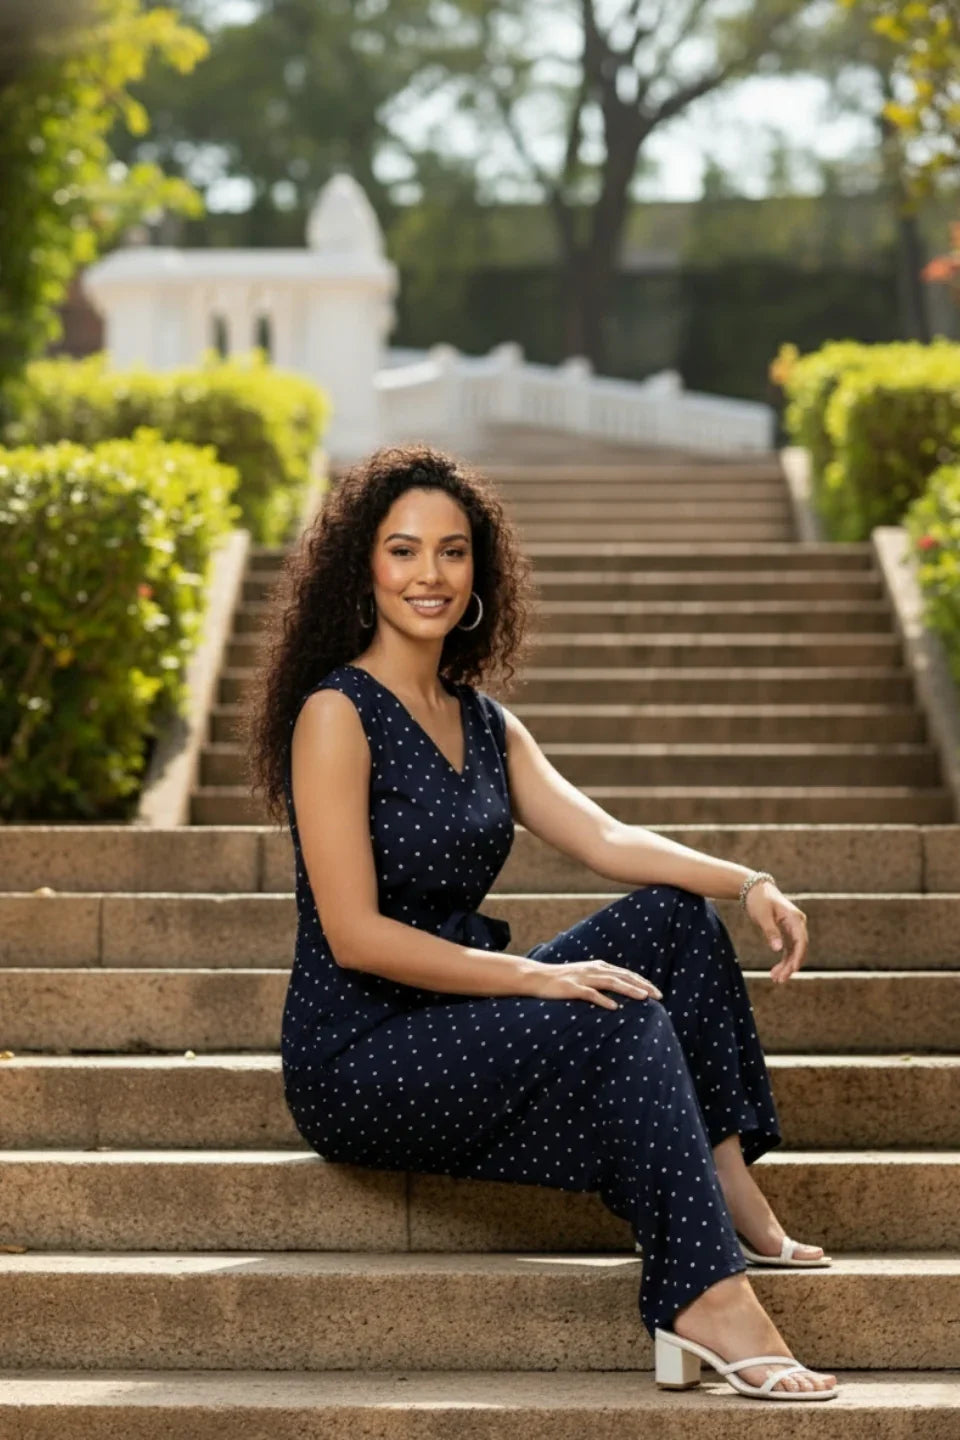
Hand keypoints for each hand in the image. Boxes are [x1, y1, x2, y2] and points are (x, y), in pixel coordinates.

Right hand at [526, 957, 662, 1008]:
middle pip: (623, 977)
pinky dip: (603, 1000)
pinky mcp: (572, 987)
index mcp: (599, 967)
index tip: (657, 992)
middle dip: (642, 986)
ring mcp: (583, 978)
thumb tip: (620, 990)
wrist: (536, 977)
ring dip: (629, 990)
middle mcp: (594, 970)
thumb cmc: (562, 980)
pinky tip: (614, 1007)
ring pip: (611, 982)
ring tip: (644, 998)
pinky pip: (590, 994)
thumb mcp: (585, 976)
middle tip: (658, 996)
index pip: (626, 973)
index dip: (642, 982)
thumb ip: (601, 980)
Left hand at [745, 879, 807, 981]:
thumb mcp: (763, 916)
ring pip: (793, 952)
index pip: (801, 941)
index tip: (793, 969)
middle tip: (779, 980)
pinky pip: (788, 950)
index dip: (798, 956)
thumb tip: (778, 949)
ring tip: (775, 979)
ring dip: (786, 966)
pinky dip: (783, 960)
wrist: (755, 889)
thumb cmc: (759, 900)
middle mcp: (797, 925)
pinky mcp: (786, 933)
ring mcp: (793, 929)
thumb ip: (771, 932)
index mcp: (795, 919)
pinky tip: (775, 971)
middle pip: (798, 949)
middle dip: (790, 966)